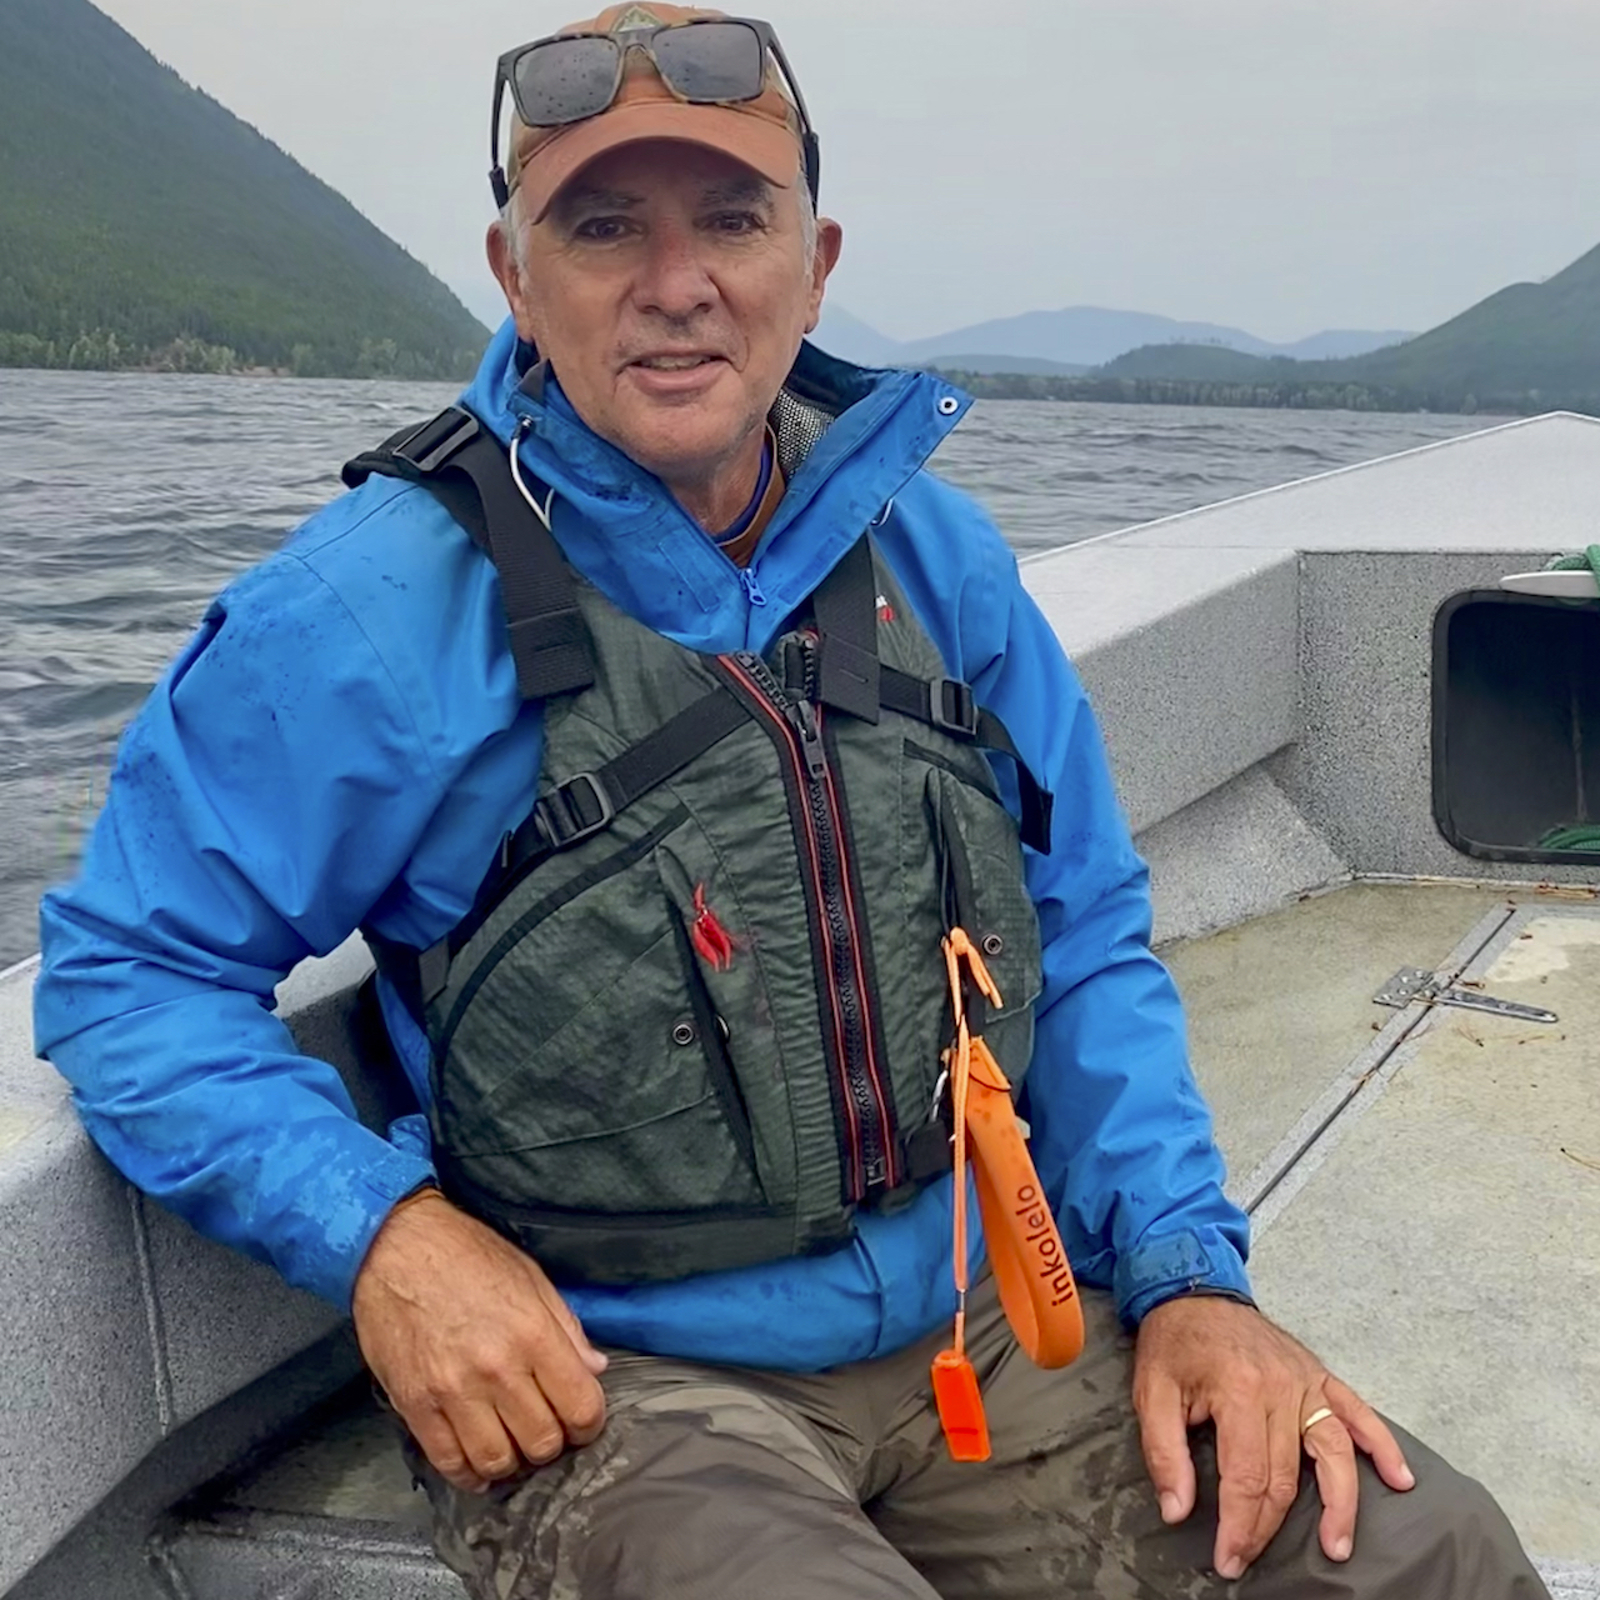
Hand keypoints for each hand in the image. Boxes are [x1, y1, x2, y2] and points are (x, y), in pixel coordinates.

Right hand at [351, 1189, 608, 1492]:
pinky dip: (469, 1474)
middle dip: (553, 1443)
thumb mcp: (531, 1278)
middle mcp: (496, 1370)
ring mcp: (452, 1392)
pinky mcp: (414, 1405)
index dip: (590, 1423)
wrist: (395, 1246)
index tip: (583, 1419)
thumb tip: (594, 1369)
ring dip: (513, 1461)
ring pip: (497, 1461)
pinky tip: (479, 1465)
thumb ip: (566, 1328)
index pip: (581, 1408)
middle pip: (542, 1443)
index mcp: (533, 1335)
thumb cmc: (468, 1255)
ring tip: (513, 1444)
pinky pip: (448, 1462)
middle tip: (546, 1427)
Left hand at [1132, 1295, 1413, 1578]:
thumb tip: (1176, 1510)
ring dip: (1341, 1504)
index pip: (1246, 1476)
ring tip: (1338, 1546)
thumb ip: (1164, 1453)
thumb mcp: (1151, 1393)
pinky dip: (1382, 1445)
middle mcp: (1280, 1386)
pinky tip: (1399, 1477)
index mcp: (1238, 1390)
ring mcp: (1306, 1380)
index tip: (1229, 1559)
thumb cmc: (1173, 1343)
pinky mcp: (1319, 1374)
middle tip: (1252, 1558)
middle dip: (1268, 1526)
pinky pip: (1359, 1412)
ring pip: (1334, 1451)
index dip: (1239, 1526)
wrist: (1192, 1290)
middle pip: (1286, 1475)